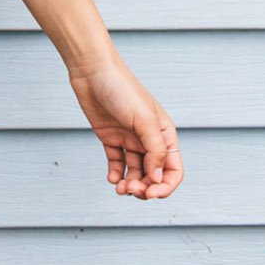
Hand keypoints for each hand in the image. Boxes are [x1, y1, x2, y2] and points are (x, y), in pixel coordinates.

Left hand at [67, 53, 183, 199]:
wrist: (92, 70)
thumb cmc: (121, 88)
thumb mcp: (144, 119)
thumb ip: (155, 150)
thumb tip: (157, 179)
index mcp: (164, 134)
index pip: (173, 170)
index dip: (165, 186)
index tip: (151, 193)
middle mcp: (148, 139)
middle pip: (153, 175)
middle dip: (145, 188)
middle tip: (131, 190)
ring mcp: (129, 139)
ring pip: (135, 172)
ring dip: (131, 184)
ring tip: (120, 187)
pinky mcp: (111, 139)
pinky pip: (117, 164)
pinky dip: (116, 175)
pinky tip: (112, 179)